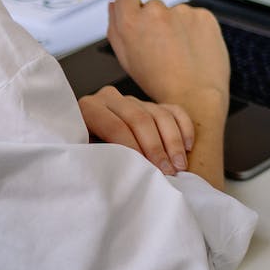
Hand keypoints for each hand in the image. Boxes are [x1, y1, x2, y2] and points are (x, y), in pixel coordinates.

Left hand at [80, 86, 194, 175]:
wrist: (85, 135)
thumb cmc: (84, 153)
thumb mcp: (81, 152)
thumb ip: (94, 155)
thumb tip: (112, 171)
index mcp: (89, 108)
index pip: (116, 126)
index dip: (132, 147)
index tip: (145, 169)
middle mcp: (113, 98)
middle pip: (141, 119)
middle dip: (156, 147)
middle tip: (167, 171)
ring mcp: (135, 99)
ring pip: (160, 115)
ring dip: (174, 142)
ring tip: (180, 166)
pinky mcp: (152, 103)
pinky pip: (174, 111)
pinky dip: (184, 128)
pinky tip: (188, 147)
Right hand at [104, 0, 230, 127]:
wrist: (194, 95)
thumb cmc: (159, 83)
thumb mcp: (126, 59)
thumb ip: (115, 28)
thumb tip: (114, 6)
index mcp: (131, 22)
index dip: (131, 6)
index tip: (138, 16)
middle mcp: (156, 11)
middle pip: (153, 6)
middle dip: (156, 21)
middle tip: (162, 47)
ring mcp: (182, 11)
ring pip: (176, 13)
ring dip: (177, 25)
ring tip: (179, 52)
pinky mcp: (204, 15)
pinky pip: (196, 17)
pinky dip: (196, 29)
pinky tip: (194, 49)